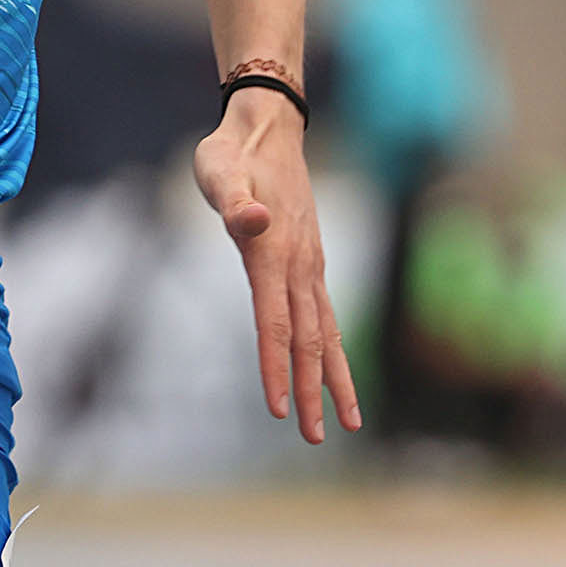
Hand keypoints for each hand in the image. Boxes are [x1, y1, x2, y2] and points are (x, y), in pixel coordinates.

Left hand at [192, 92, 361, 442]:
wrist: (268, 128)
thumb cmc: (232, 153)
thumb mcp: (218, 170)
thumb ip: (234, 198)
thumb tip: (253, 218)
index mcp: (272, 253)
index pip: (274, 323)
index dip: (275, 366)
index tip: (277, 409)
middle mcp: (299, 265)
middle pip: (306, 340)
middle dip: (311, 391)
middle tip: (317, 438)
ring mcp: (310, 265)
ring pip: (325, 333)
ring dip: (333, 379)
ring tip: (347, 423)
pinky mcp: (312, 262)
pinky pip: (325, 316)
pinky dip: (333, 350)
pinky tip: (337, 374)